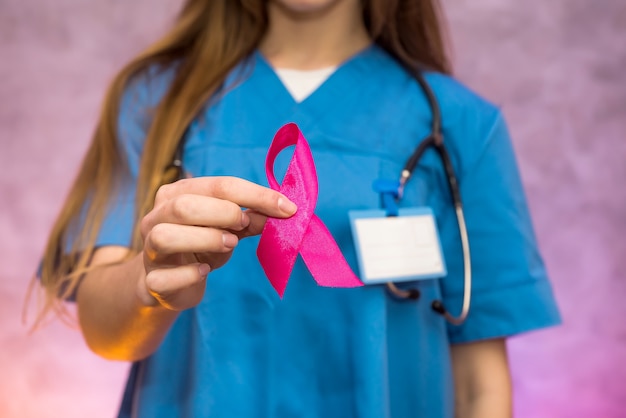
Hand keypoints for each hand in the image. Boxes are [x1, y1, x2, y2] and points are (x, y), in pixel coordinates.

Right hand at [138, 176, 296, 310]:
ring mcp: (149, 249)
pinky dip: (190, 274)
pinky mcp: (150, 280)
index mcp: (177, 194)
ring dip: (205, 239)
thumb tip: (283, 211)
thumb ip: (250, 219)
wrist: (168, 283)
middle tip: (243, 226)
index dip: (256, 195)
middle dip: (224, 213)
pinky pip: (163, 277)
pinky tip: (203, 271)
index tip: (287, 208)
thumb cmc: (200, 248)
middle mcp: (157, 217)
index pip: (218, 185)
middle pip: (185, 206)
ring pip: (166, 237)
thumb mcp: (227, 230)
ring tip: (227, 244)